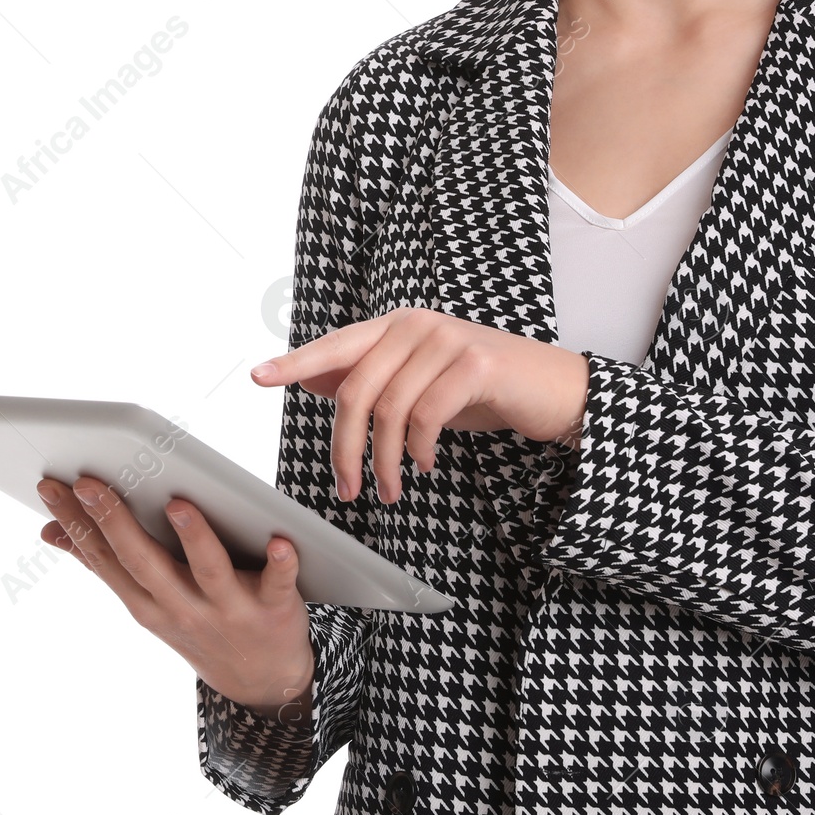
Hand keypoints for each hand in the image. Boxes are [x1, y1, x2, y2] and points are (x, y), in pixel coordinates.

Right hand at [35, 475, 315, 720]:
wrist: (261, 680)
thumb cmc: (197, 621)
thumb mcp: (145, 603)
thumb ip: (106, 563)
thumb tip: (51, 530)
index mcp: (146, 602)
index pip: (102, 558)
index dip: (74, 522)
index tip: (51, 486)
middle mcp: (181, 606)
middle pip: (143, 562)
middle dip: (115, 522)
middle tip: (90, 482)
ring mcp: (227, 610)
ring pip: (208, 571)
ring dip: (193, 537)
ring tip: (178, 504)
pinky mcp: (272, 608)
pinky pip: (277, 584)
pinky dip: (280, 564)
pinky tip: (280, 542)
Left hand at [248, 306, 589, 504]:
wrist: (556, 389)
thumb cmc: (484, 388)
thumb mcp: (422, 384)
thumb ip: (375, 378)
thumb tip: (313, 380)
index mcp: (397, 326)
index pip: (336, 345)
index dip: (295, 361)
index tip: (258, 376)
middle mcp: (417, 324)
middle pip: (355, 389)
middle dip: (344, 447)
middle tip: (347, 489)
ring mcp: (447, 339)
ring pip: (389, 409)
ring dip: (385, 461)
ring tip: (391, 490)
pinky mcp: (476, 363)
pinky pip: (427, 415)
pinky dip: (419, 449)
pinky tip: (425, 465)